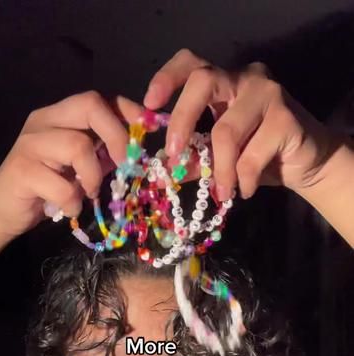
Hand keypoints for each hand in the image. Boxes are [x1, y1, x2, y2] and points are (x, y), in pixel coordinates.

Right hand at [0, 92, 140, 237]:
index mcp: (59, 116)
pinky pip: (62, 186)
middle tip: (123, 165)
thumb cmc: (46, 188)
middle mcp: (43, 121)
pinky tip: (69, 208)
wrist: (4, 210)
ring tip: (87, 192)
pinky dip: (73, 201)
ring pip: (77, 145)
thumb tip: (138, 148)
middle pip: (89, 105)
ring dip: (93, 176)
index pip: (97, 98)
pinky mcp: (21, 172)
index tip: (147, 130)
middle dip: (117, 135)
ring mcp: (30, 144)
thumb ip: (103, 153)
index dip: (126, 111)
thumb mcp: (80, 167)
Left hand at [143, 49, 336, 199]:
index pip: (191, 63)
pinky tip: (246, 191)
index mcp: (222, 83)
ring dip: (218, 170)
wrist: (306, 166)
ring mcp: (267, 94)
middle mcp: (243, 78)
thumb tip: (155, 171)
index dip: (167, 78)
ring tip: (221, 193)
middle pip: (203, 81)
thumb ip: (187, 156)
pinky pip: (251, 156)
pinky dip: (244, 180)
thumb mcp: (214, 157)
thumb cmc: (256, 158)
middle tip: (174, 156)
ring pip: (226, 130)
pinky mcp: (286, 119)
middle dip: (182, 120)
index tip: (149, 105)